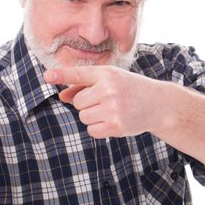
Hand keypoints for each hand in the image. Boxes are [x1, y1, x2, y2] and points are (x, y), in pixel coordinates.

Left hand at [44, 66, 167, 137]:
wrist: (158, 104)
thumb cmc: (128, 88)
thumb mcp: (108, 80)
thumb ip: (82, 86)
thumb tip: (60, 96)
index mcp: (106, 73)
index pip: (79, 74)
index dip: (61, 75)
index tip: (46, 76)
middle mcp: (109, 89)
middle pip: (77, 102)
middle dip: (86, 103)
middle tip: (106, 100)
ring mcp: (113, 109)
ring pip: (83, 117)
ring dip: (92, 116)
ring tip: (111, 109)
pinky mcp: (116, 126)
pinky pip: (91, 130)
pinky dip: (98, 128)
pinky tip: (113, 120)